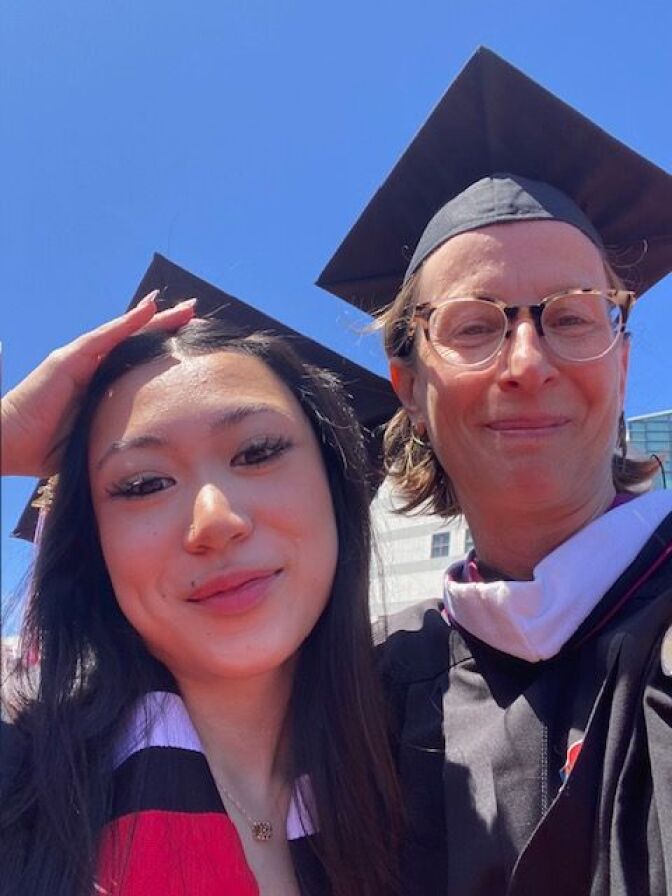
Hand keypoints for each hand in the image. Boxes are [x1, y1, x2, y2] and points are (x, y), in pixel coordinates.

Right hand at [1, 291, 196, 476]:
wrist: (9, 444)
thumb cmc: (48, 448)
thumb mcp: (97, 436)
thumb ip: (120, 430)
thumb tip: (155, 444)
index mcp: (101, 384)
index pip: (139, 360)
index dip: (165, 350)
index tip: (194, 341)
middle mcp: (92, 366)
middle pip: (137, 341)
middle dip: (167, 327)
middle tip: (195, 312)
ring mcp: (80, 359)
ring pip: (126, 333)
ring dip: (156, 319)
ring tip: (183, 308)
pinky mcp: (68, 360)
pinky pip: (104, 338)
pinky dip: (128, 323)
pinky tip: (150, 309)